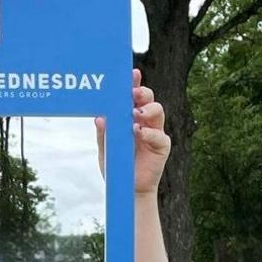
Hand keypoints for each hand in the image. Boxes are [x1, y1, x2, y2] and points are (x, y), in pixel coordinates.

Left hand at [95, 68, 170, 195]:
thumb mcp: (105, 147)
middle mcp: (145, 121)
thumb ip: (103, 133)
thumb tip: (99, 118)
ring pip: (158, 112)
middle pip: (149, 99)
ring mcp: (155, 132)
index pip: (135, 97)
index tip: (132, 74)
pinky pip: (159, 135)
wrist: (126, 188)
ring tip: (135, 113)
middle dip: (143, 93)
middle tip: (133, 93)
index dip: (135, 84)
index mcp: (132, 117)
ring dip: (148, 109)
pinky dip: (148, 132)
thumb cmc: (116, 164)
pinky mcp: (162, 146)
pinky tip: (138, 131)